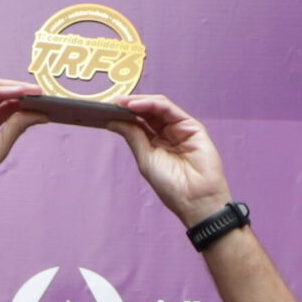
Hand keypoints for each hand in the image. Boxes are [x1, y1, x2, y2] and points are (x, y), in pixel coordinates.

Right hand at [0, 80, 45, 203]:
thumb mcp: (2, 145)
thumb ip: (18, 125)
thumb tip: (41, 113)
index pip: (10, 105)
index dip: (27, 100)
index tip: (47, 100)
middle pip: (2, 94)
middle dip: (23, 91)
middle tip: (43, 92)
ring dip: (14, 87)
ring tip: (33, 91)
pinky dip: (0, 91)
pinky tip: (17, 92)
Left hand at [109, 95, 230, 227]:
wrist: (195, 199)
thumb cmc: (172, 186)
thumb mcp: (145, 159)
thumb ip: (133, 137)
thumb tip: (113, 121)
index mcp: (156, 144)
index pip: (140, 122)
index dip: (125, 114)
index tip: (107, 108)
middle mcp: (168, 134)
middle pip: (148, 112)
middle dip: (130, 105)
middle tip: (113, 102)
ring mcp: (180, 128)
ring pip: (159, 107)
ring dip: (139, 102)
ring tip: (122, 102)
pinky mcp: (192, 126)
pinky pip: (170, 109)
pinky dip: (152, 104)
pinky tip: (136, 105)